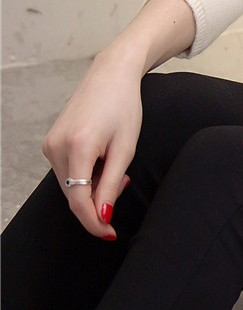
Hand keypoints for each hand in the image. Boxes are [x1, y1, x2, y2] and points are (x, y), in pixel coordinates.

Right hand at [42, 49, 142, 238]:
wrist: (111, 75)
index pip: (79, 200)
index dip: (94, 222)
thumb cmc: (124, 107)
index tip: (110, 233)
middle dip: (98, 201)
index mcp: (78, 146)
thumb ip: (111, 184)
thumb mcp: (126, 148)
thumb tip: (101, 216)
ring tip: (117, 164)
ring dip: (93, 186)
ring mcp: (50, 144)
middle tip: (124, 182)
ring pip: (70, 185)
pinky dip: (86, 174)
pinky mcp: (50, 142)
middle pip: (74, 195)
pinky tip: (103, 159)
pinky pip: (67, 171)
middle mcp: (56, 146)